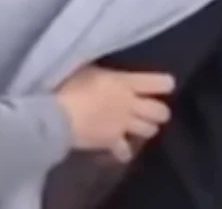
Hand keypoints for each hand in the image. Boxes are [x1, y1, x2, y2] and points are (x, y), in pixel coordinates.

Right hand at [54, 65, 173, 162]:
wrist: (56, 116)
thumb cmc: (68, 85)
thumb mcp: (87, 68)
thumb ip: (104, 72)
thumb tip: (108, 70)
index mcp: (125, 82)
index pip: (158, 83)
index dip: (165, 84)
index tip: (165, 84)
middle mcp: (130, 104)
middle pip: (160, 112)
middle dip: (159, 111)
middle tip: (150, 109)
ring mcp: (123, 125)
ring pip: (150, 131)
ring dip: (146, 128)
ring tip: (137, 126)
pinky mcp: (112, 143)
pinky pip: (125, 152)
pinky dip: (124, 151)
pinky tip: (120, 148)